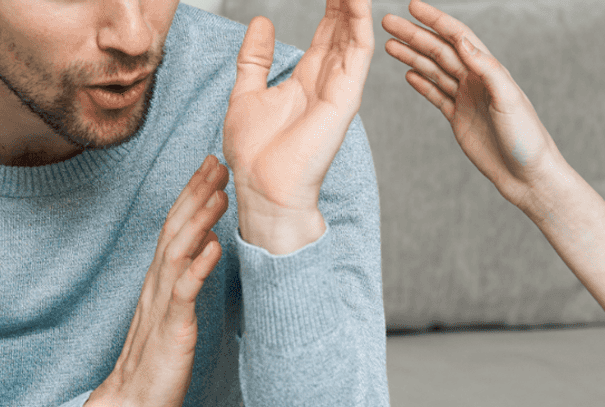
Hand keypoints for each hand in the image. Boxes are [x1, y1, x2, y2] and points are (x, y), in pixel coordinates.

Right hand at [83, 156, 227, 406]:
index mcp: (161, 279)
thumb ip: (187, 278)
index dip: (194, 194)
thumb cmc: (157, 362)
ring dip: (199, 221)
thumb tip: (205, 244)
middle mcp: (158, 284)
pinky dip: (197, 267)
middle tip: (218, 161)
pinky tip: (213, 247)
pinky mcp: (170, 328)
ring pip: (179, 252)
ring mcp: (162, 305)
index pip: (177, 226)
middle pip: (176, 228)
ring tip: (219, 193)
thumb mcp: (175, 312)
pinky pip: (183, 292)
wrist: (130, 406)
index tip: (213, 164)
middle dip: (197, 194)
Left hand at [223, 1, 373, 253]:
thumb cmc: (255, 155)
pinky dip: (358, 21)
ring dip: (354, 5)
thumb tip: (262, 23)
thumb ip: (256, 58)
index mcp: (306, 81)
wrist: (263, 189)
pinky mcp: (344, 97)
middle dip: (345, 1)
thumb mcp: (246, 92)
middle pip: (343, 29)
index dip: (329, 5)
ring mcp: (339, 89)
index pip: (325, 33)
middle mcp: (327, 82)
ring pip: (354, 34)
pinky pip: (357, 51)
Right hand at [382, 0, 571, 213]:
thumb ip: (486, 69)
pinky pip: (437, 96)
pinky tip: (407, 74)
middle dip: (414, 35)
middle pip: (439, 50)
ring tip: (389, 45)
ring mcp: (466, 99)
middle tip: (387, 22)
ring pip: (434, 71)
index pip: (458, 37)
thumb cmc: (526, 137)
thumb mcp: (509, 99)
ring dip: (412, 56)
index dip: (435, 20)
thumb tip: (462, 42)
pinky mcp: (460, 119)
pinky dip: (422, 84)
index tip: (412, 7)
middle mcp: (476, 80)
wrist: (527, 175)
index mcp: (489, 70)